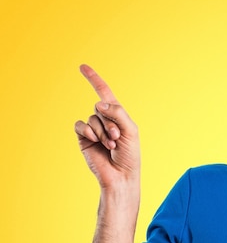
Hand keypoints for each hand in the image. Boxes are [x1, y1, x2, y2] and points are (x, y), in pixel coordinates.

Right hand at [74, 65, 139, 189]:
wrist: (120, 175)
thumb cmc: (129, 155)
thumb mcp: (130, 131)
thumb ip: (118, 113)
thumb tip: (99, 102)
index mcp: (118, 116)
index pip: (104, 94)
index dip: (94, 80)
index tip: (82, 67)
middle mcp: (104, 120)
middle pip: (100, 108)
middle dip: (110, 122)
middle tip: (117, 138)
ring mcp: (93, 129)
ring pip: (92, 118)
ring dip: (102, 131)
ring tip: (110, 145)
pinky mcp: (84, 138)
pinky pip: (81, 125)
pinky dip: (88, 131)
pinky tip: (95, 141)